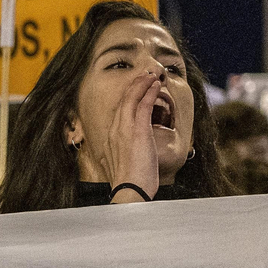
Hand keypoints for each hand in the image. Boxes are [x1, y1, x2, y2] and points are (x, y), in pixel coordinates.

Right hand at [86, 65, 164, 201]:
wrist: (130, 192)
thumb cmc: (131, 185)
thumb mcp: (124, 166)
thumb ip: (123, 156)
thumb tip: (127, 156)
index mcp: (111, 139)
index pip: (120, 112)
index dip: (129, 98)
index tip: (137, 91)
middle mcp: (115, 130)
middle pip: (124, 101)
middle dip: (134, 86)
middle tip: (144, 76)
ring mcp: (125, 129)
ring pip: (132, 98)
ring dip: (142, 84)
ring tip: (151, 75)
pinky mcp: (137, 130)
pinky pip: (143, 104)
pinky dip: (149, 92)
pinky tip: (156, 85)